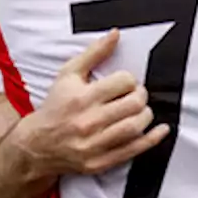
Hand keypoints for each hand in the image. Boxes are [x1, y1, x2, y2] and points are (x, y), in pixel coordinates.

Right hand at [9, 30, 168, 177]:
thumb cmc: (55, 106)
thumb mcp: (69, 74)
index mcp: (82, 97)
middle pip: (133, 104)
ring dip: (146, 115)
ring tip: (141, 111)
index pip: (124, 82)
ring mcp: (94, 144)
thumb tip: (115, 34)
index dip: (130, 80)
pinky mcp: (99, 162)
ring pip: (134, 127)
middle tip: (138, 95)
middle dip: (141, 96)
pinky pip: (132, 150)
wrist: (37, 144)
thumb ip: (94, 53)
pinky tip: (160, 130)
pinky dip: (151, 139)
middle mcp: (88, 121)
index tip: (126, 83)